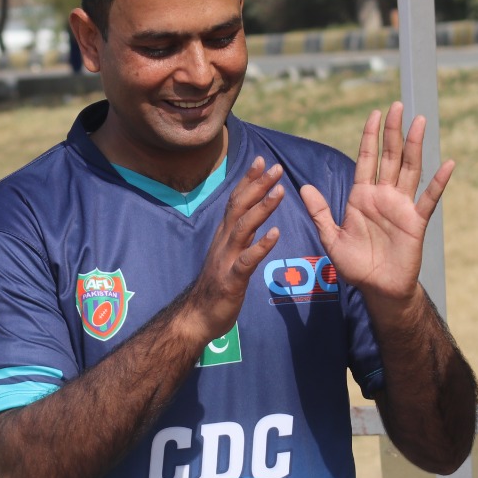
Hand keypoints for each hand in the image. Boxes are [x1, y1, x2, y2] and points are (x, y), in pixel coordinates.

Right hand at [182, 157, 283, 339]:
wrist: (198, 316)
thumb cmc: (217, 286)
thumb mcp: (228, 255)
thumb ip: (240, 236)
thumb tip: (255, 217)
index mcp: (224, 236)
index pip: (236, 201)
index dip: (248, 180)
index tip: (262, 161)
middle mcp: (224, 242)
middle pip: (240, 207)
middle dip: (258, 186)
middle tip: (276, 167)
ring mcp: (226, 260)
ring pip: (243, 228)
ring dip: (262, 208)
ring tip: (280, 192)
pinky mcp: (232, 279)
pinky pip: (247, 260)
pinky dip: (261, 246)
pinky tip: (275, 234)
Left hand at [301, 101, 453, 302]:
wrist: (378, 289)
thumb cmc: (355, 265)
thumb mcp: (331, 238)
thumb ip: (320, 213)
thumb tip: (304, 187)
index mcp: (362, 196)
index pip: (367, 159)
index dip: (370, 136)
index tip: (374, 113)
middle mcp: (383, 196)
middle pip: (390, 156)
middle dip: (392, 131)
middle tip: (397, 106)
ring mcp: (402, 207)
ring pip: (409, 169)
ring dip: (414, 145)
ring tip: (419, 122)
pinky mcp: (416, 222)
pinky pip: (429, 198)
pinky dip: (439, 182)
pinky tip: (447, 164)